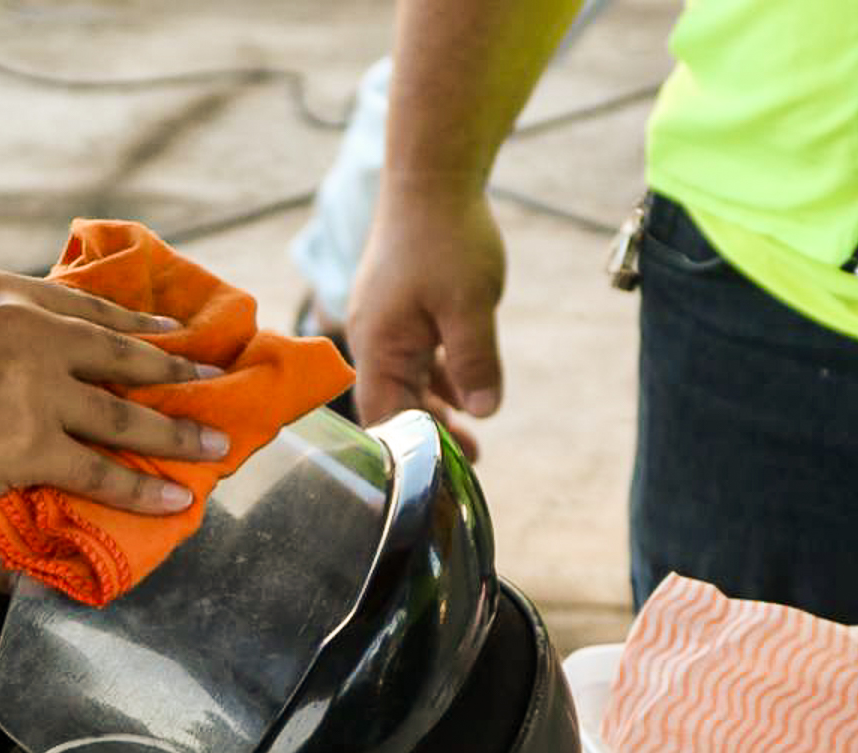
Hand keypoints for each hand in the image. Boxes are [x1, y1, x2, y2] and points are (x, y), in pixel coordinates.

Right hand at [0, 268, 228, 522]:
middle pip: (120, 352)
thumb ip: (7, 336)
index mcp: (2, 290)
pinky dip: (143, 488)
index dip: (138, 325)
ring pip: (124, 413)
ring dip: (177, 434)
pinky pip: (101, 469)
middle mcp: (23, 324)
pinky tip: (176, 498)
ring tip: (215, 446)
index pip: (88, 305)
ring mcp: (31, 382)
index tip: (175, 334)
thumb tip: (67, 361)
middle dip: (176, 373)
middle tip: (215, 382)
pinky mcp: (30, 440)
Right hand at [346, 184, 505, 458]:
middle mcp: (373, 340)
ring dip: (437, 410)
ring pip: (407, 382)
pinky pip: (414, 357)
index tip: (449, 470)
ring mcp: (384, 323)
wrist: (431, 176)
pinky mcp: (399, 308)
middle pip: (395, 404)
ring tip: (471, 438)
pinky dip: (438, 379)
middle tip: (471, 461)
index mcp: (380, 346)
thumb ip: (475, 362)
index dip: (414, 448)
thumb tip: (484, 412)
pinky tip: (464, 391)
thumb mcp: (471, 306)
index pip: (386, 418)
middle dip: (430, 435)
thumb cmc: (446, 238)